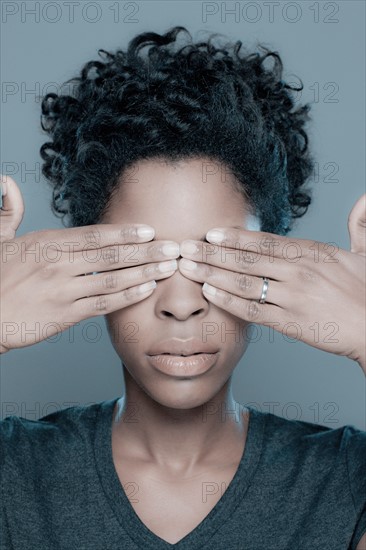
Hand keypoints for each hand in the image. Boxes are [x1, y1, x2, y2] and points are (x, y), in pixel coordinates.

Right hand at [0, 176, 178, 352]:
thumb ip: (9, 210)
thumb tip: (7, 180)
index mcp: (47, 243)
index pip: (94, 235)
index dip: (125, 233)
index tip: (150, 230)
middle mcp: (58, 265)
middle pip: (111, 255)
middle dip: (146, 251)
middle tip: (174, 247)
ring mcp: (63, 291)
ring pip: (112, 279)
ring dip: (144, 272)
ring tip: (168, 267)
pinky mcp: (65, 315)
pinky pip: (103, 304)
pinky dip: (127, 296)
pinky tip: (147, 290)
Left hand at [178, 194, 365, 373]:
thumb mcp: (364, 252)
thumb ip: (358, 224)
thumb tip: (363, 197)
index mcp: (311, 252)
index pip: (265, 241)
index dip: (235, 237)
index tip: (211, 233)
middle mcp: (298, 271)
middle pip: (247, 259)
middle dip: (212, 253)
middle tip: (185, 248)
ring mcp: (293, 297)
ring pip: (244, 282)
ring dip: (212, 274)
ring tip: (188, 268)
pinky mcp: (290, 322)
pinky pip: (252, 310)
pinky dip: (229, 301)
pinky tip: (210, 293)